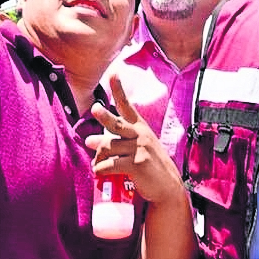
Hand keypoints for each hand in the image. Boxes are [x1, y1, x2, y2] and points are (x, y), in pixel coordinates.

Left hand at [86, 75, 185, 206]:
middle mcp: (140, 135)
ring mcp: (139, 149)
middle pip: (117, 124)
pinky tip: (98, 172)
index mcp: (140, 127)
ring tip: (93, 158)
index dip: (119, 89)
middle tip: (95, 109)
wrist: (167, 186)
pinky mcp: (136, 164)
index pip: (127, 105)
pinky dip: (100, 170)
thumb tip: (91, 141)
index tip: (113, 72)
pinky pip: (110, 165)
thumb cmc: (150, 165)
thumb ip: (117, 141)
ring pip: (108, 147)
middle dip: (105, 116)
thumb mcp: (139, 147)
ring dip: (97, 155)